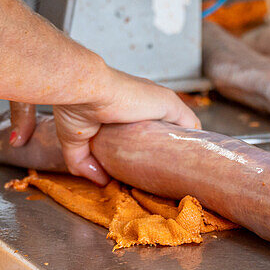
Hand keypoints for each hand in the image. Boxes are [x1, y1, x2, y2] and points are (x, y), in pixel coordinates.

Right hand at [52, 67, 198, 184]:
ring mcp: (157, 102)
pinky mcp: (169, 104)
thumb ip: (83, 162)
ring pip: (178, 126)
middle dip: (164, 148)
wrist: (84, 89)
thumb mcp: (75, 140)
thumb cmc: (76, 105)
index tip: (142, 166)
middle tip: (162, 172)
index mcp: (123, 105)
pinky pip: (190, 123)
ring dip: (181, 144)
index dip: (144, 145)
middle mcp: (143, 102)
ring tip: (182, 168)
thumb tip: (100, 181)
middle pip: (163, 127)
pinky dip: (193, 140)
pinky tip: (194, 158)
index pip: (142, 125)